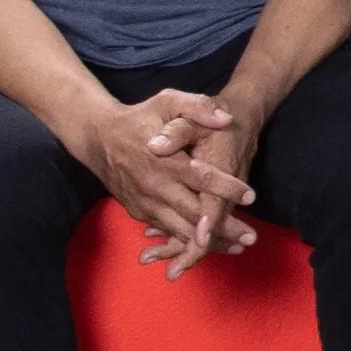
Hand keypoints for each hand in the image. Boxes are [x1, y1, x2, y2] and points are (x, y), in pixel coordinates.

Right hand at [71, 86, 257, 263]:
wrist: (98, 138)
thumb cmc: (139, 118)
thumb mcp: (167, 101)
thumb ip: (196, 106)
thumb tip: (225, 118)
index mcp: (164, 160)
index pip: (200, 177)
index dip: (226, 187)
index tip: (250, 195)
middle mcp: (154, 186)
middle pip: (194, 213)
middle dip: (224, 226)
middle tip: (252, 236)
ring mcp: (145, 203)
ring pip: (180, 230)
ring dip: (210, 242)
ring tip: (238, 248)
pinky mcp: (140, 212)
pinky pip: (166, 232)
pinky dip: (188, 242)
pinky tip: (211, 247)